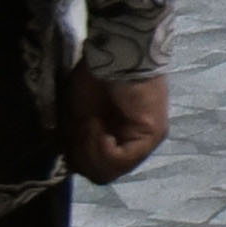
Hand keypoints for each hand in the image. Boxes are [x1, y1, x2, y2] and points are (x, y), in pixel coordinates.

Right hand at [60, 65, 168, 184]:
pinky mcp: (153, 135)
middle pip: (100, 174)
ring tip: (90, 123)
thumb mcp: (75, 119)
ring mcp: (145, 142)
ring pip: (108, 171)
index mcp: (115, 140)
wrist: (115, 52)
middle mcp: (133, 144)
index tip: (72, 133)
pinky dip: (100, 147)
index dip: (76, 156)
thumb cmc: (93, 78)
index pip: (93, 169)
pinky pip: (119, 160)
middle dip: (82, 155)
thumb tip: (75, 164)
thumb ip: (77, 144)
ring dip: (89, 149)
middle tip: (81, 128)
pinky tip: (98, 126)